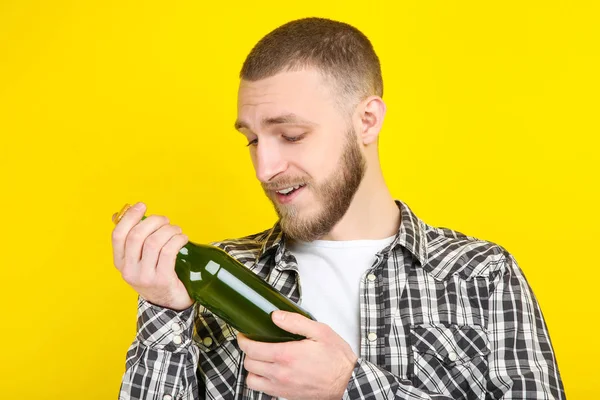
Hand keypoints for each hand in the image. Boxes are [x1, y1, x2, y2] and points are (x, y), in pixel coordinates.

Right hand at [111, 202, 192, 310]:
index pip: (118, 235)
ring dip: (169, 230)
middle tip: (166, 221)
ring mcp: (145, 276)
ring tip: (177, 231)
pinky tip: (183, 238)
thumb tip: (128, 212)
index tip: (142, 206)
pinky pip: (169, 251)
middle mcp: (129, 270)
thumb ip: (135, 241)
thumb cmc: (156, 275)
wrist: (169, 303)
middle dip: (155, 221)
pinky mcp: (163, 280)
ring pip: (155, 242)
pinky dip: (178, 239)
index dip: (130, 217)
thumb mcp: (139, 261)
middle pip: (138, 235)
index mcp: (120, 262)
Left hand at [238, 311, 357, 399]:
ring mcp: (282, 387)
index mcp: (287, 355)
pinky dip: (261, 380)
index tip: (245, 335)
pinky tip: (270, 371)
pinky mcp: (286, 395)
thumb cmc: (336, 358)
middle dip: (248, 352)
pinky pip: (263, 390)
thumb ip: (295, 322)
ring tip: (261, 358)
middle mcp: (280, 373)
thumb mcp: (320, 331)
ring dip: (253, 368)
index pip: (252, 349)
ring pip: (252, 379)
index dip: (244, 340)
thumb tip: (275, 316)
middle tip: (255, 343)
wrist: (348, 383)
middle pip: (249, 363)